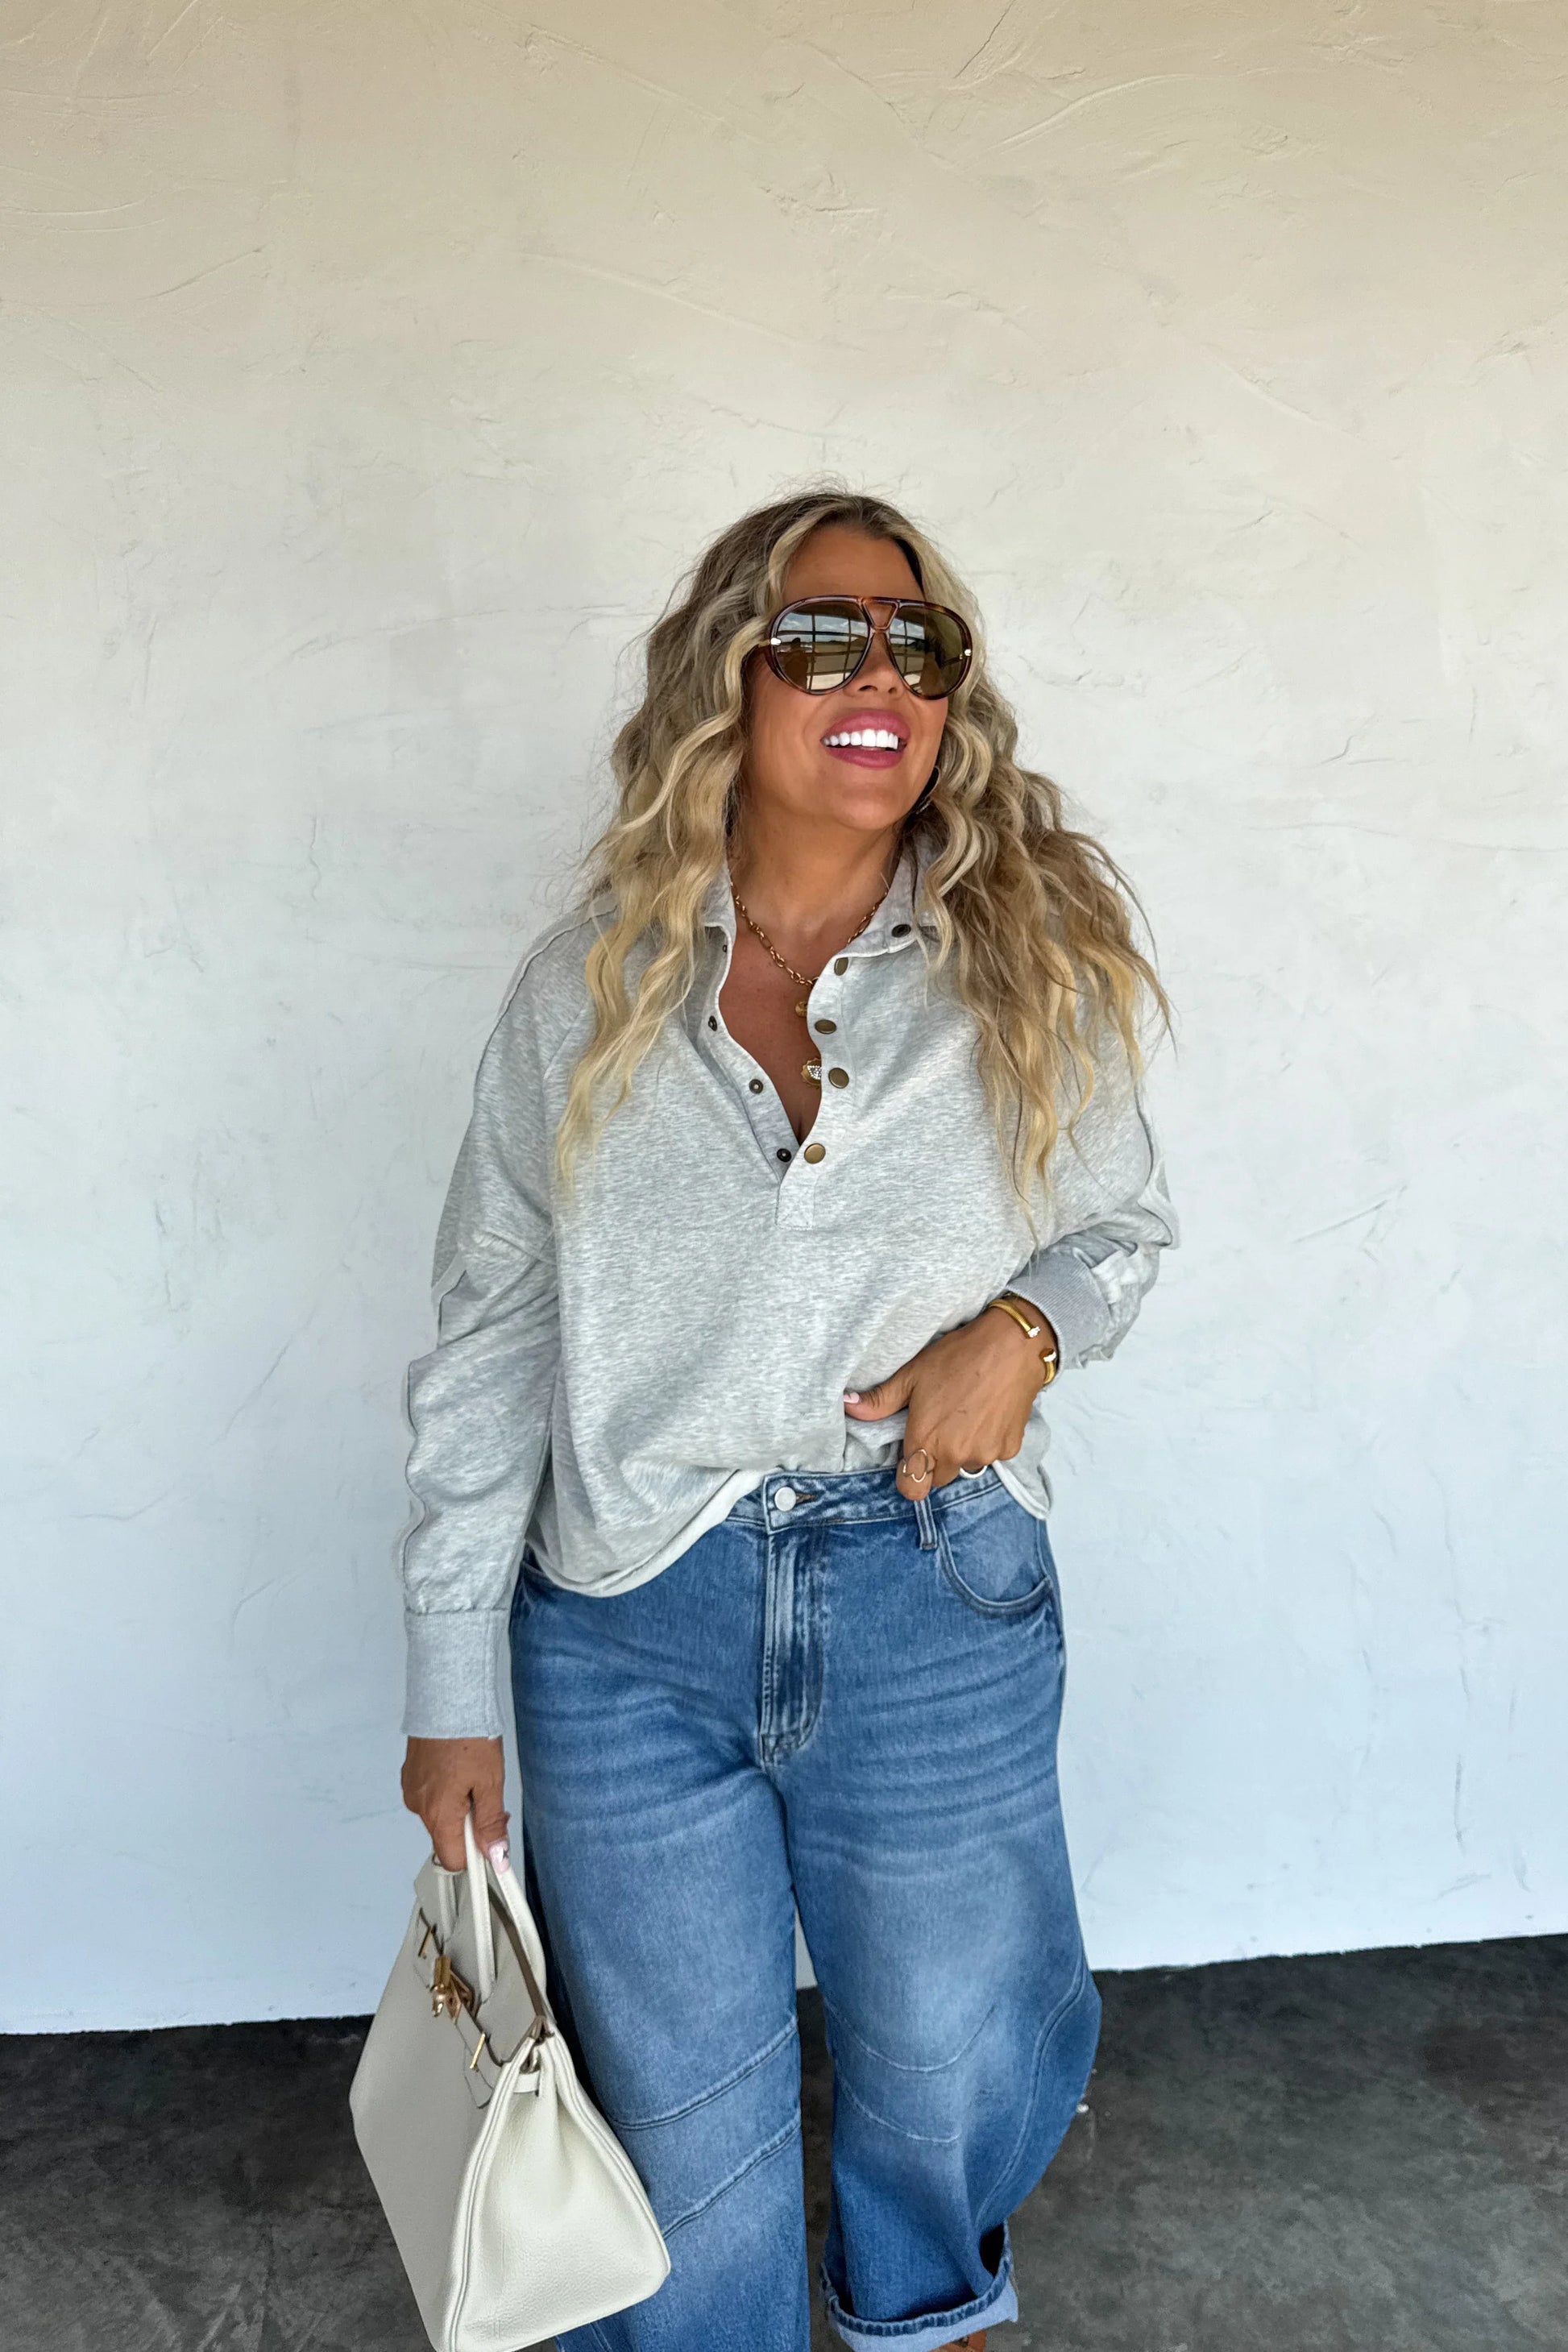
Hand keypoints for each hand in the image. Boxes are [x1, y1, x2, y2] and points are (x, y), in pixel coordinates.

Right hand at [401, 1736, 507, 1871]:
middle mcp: (419, 1806)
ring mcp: (412, 1791)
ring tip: (472, 1774)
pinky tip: (458, 1768)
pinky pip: (432, 1796)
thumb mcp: (491, 1782)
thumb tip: (496, 1854)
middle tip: (487, 1794)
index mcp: (438, 1813)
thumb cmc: (468, 1734)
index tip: (491, 1843)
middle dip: (470, 1825)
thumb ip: (491, 1823)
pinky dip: (447, 1790)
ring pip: (441, 1815)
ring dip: (459, 1805)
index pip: (454, 1860)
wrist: (447, 1698)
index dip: (476, 1855)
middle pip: (448, 1837)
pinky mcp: (411, 1777)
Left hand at [843, 1302, 1056, 1500]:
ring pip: (966, 1466)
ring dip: (962, 1451)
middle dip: (934, 1459)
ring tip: (964, 1415)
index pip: (911, 1489)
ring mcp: (985, 1454)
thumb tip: (849, 1407)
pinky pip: (991, 1455)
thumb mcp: (912, 1374)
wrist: (1011, 1345)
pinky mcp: (1009, 1448)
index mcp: (927, 1441)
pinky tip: (986, 1413)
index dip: (908, 1476)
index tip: (911, 1455)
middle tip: (938, 1425)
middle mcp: (956, 1455)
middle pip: (938, 1478)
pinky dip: (987, 1441)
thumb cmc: (958, 1356)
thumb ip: (880, 1400)